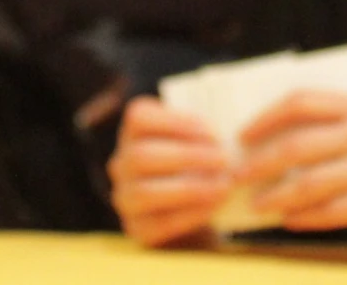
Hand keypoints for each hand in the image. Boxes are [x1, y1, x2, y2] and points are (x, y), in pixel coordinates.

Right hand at [108, 98, 229, 247]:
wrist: (196, 213)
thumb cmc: (199, 166)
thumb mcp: (197, 142)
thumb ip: (203, 136)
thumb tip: (224, 141)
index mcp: (132, 133)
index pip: (138, 117)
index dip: (176, 121)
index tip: (213, 132)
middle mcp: (121, 165)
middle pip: (141, 156)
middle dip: (187, 157)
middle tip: (225, 160)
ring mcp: (125, 199)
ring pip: (144, 193)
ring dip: (189, 188)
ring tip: (224, 186)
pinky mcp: (137, 229)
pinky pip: (159, 223)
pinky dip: (191, 214)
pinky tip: (215, 205)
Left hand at [236, 90, 346, 237]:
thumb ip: (345, 123)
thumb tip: (287, 139)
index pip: (301, 101)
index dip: (265, 117)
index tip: (242, 133)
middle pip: (296, 145)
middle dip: (259, 162)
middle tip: (236, 174)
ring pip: (308, 183)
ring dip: (276, 196)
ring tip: (256, 205)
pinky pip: (332, 211)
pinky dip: (305, 217)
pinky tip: (289, 221)